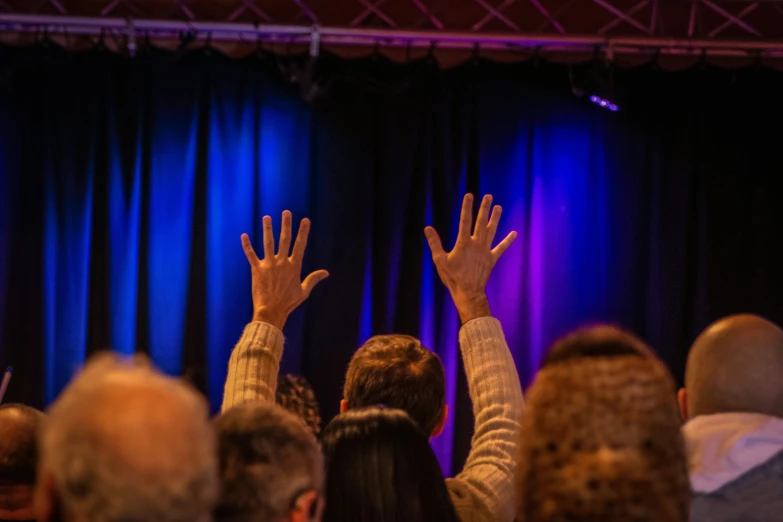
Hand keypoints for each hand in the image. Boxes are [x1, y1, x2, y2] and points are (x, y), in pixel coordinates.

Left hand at [241, 211, 328, 329]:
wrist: (271, 311)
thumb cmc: (288, 303)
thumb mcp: (303, 291)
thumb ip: (313, 279)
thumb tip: (326, 272)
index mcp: (293, 266)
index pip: (300, 245)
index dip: (303, 232)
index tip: (305, 220)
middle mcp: (281, 263)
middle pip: (284, 240)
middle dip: (286, 225)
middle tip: (286, 212)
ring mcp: (268, 265)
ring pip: (267, 243)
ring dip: (267, 229)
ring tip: (267, 218)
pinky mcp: (256, 270)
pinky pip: (251, 255)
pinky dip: (247, 245)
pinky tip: (243, 236)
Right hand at [424, 194, 516, 322]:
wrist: (468, 292)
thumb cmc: (452, 277)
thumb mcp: (439, 260)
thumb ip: (434, 243)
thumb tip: (427, 228)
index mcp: (464, 243)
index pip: (464, 220)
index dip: (467, 207)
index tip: (469, 195)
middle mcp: (476, 244)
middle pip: (481, 222)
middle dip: (484, 208)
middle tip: (488, 196)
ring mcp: (485, 251)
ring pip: (491, 231)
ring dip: (495, 219)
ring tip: (499, 207)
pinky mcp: (491, 259)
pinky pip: (501, 248)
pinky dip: (508, 241)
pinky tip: (514, 233)